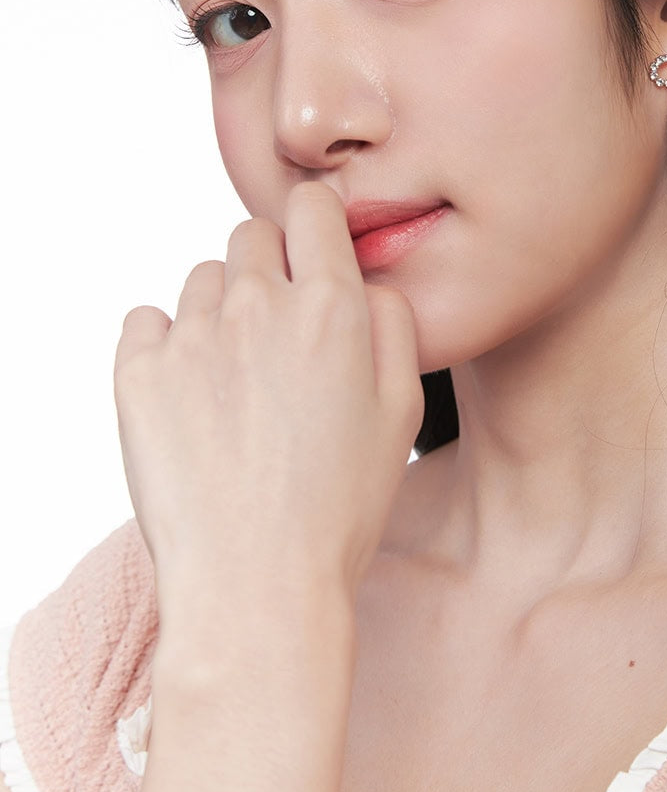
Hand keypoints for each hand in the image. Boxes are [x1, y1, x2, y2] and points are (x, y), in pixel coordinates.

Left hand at [113, 182, 423, 628]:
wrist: (256, 584)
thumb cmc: (337, 506)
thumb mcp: (402, 412)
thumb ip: (392, 323)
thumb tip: (362, 280)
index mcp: (331, 308)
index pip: (311, 207)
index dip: (314, 226)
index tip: (310, 253)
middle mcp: (259, 306)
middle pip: (251, 235)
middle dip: (267, 271)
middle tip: (276, 340)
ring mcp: (192, 335)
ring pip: (203, 280)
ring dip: (220, 313)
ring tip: (236, 387)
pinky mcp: (137, 371)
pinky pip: (147, 321)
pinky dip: (166, 346)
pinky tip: (192, 399)